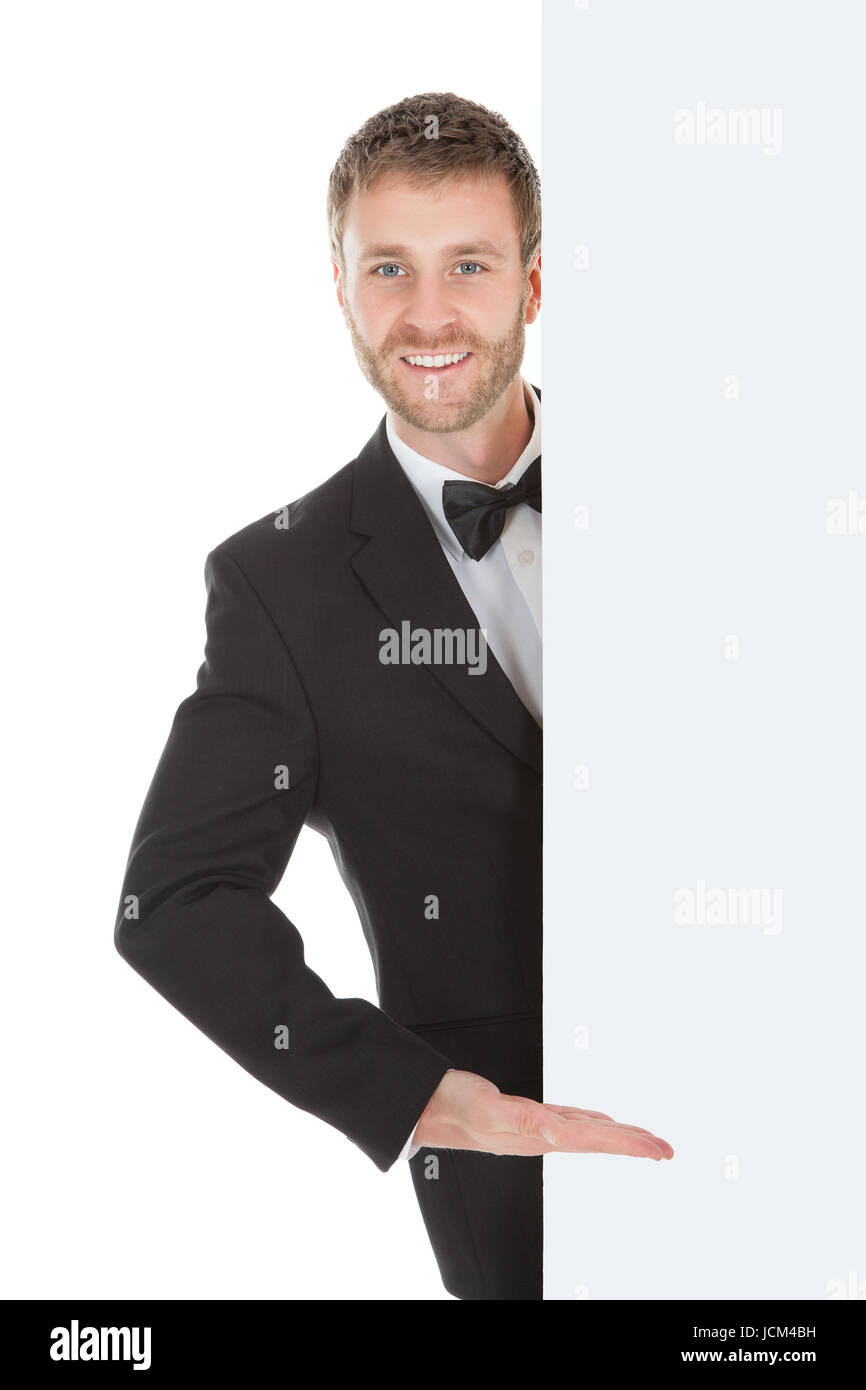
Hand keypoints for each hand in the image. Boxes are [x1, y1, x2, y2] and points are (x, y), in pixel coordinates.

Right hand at [412, 1070, 673, 1159]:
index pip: (596, 1141)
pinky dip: (593, 1124)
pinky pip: (571, 1122)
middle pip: (600, 1140)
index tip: (657, 1150)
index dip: (629, 1144)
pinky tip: (600, 1124)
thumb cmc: (456, 1107)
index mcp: (540, 1135)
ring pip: (589, 1133)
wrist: (431, 1106)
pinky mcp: (530, 1116)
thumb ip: (525, 1122)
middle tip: (666, 1150)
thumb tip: (558, 1135)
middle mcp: (543, 1135)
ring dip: (619, 1137)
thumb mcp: (489, 1110)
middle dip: (635, 1145)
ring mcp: (537, 1128)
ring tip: (645, 1142)